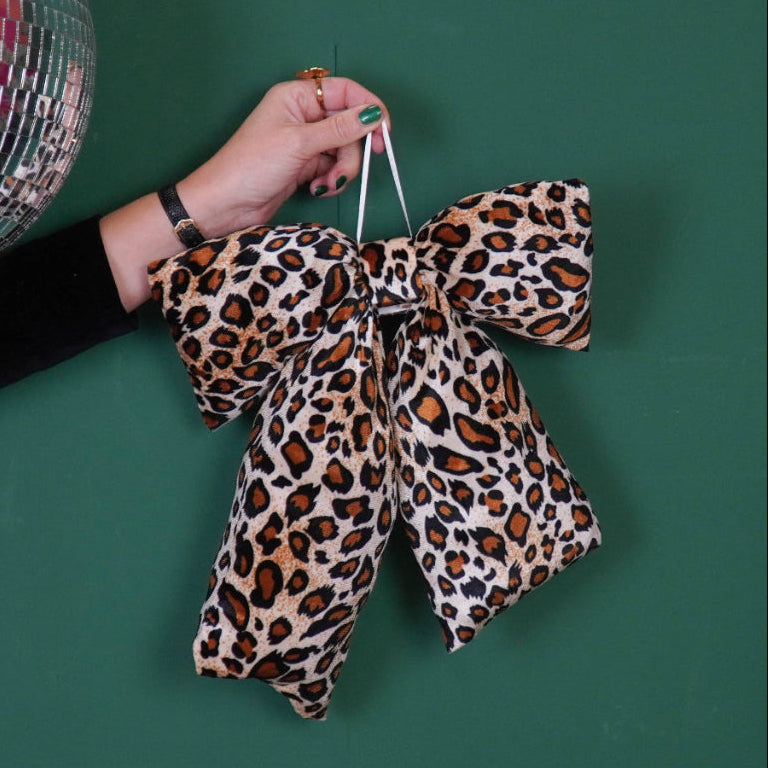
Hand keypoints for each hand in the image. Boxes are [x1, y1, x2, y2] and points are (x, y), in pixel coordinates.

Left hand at [100, 77, 388, 311]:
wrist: (227, 205)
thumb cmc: (251, 166)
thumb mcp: (299, 143)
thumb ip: (340, 129)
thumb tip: (373, 115)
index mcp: (297, 97)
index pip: (345, 92)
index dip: (368, 109)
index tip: (383, 134)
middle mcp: (303, 115)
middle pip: (348, 124)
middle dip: (352, 150)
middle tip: (349, 170)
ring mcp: (305, 142)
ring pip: (344, 150)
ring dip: (342, 170)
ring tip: (326, 184)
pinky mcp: (305, 166)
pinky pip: (333, 168)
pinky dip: (332, 180)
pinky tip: (319, 189)